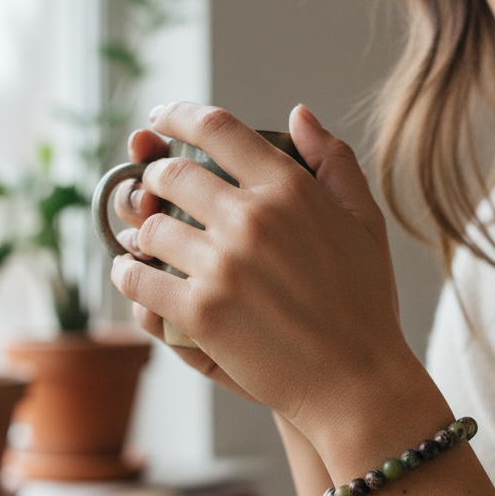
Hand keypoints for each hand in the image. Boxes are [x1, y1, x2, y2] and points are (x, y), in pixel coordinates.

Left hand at [110, 101, 420, 444]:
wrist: (357, 380)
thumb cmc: (366, 305)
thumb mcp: (366, 224)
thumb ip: (335, 163)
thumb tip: (298, 114)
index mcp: (289, 189)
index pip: (217, 128)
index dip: (179, 115)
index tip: (162, 119)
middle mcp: (252, 219)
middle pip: (172, 175)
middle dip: (155, 179)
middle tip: (154, 191)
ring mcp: (223, 267)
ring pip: (151, 229)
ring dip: (142, 232)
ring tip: (147, 242)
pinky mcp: (201, 313)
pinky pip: (138, 281)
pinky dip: (128, 276)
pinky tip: (133, 276)